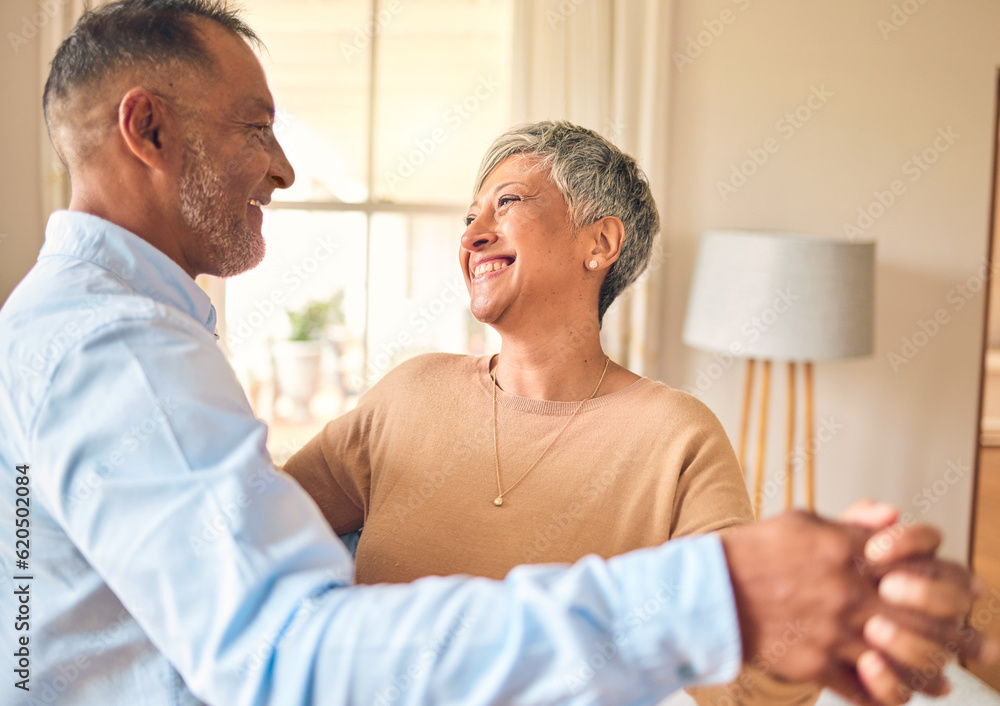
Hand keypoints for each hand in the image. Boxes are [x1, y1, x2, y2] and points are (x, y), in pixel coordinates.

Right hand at [720, 509, 996, 705]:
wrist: (712, 590)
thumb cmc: (756, 551)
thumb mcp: (802, 521)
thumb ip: (851, 523)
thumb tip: (891, 515)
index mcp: (846, 551)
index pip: (917, 564)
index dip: (952, 579)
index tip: (976, 590)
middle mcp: (847, 590)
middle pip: (921, 617)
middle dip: (959, 636)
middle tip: (984, 648)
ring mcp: (833, 630)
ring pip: (899, 658)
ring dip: (928, 672)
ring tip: (943, 682)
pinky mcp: (815, 661)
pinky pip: (861, 687)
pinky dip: (884, 694)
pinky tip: (898, 696)